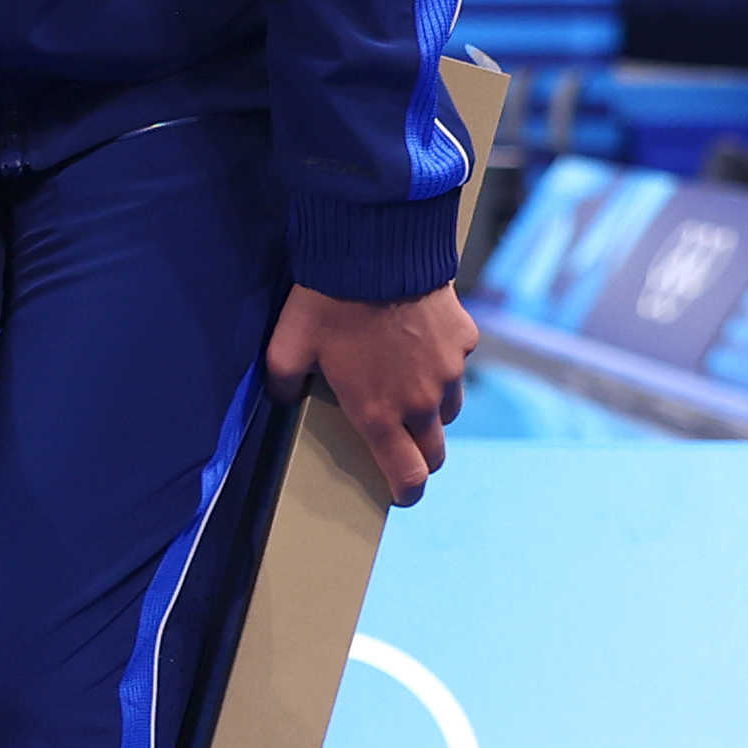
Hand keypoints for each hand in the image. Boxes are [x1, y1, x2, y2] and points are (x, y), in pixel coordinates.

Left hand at [270, 284, 477, 504]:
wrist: (377, 253)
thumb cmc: (327, 304)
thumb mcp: (286, 349)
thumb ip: (283, 384)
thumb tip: (284, 397)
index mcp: (380, 414)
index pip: (406, 476)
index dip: (405, 492)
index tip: (399, 494)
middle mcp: (422, 401)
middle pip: (434, 451)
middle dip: (420, 457)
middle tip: (403, 446)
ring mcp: (449, 370)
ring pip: (447, 408)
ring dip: (430, 409)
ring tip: (405, 388)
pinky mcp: (464, 339)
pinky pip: (455, 364)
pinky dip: (440, 362)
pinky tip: (416, 342)